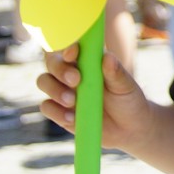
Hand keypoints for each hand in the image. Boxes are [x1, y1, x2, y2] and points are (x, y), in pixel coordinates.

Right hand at [37, 44, 154, 151]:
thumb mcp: (126, 86)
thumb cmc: (128, 99)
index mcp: (88, 60)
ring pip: (44, 81)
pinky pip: (47, 107)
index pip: (71, 46)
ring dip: (55, 90)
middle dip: (59, 69)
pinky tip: (71, 118)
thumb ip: (116, 73)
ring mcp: (63, 90)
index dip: (67, 45)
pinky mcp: (59, 111)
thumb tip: (108, 57)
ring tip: (72, 101)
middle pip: (52, 61)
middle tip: (76, 80)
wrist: (129, 128)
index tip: (73, 53)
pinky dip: (56, 111)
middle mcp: (71, 71)